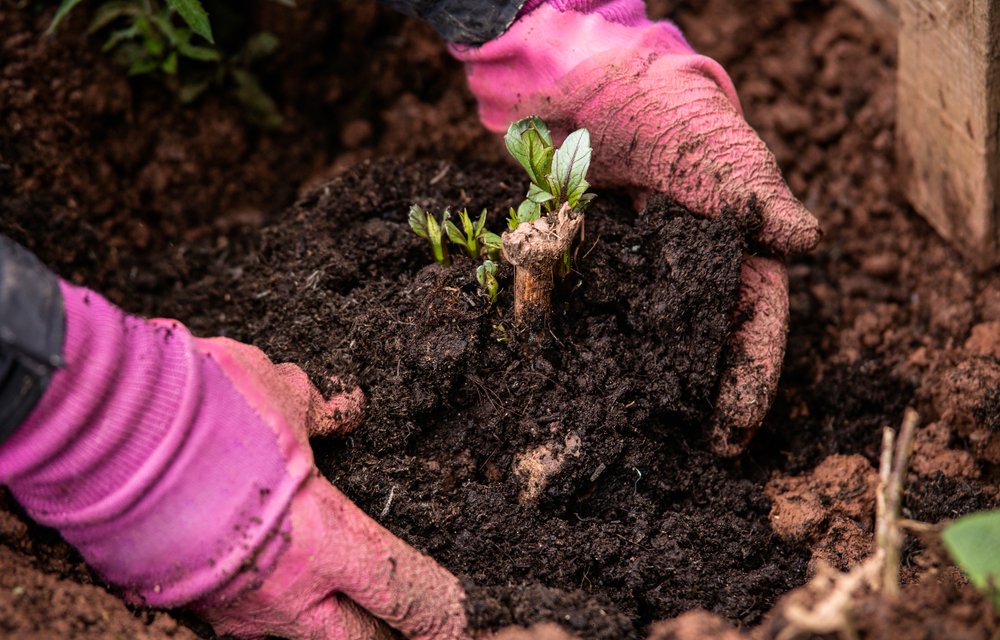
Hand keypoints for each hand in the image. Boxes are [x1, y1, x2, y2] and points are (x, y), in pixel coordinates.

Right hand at [0, 281, 466, 637]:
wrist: (100, 432)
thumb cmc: (201, 407)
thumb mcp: (278, 392)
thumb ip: (320, 410)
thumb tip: (347, 409)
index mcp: (324, 538)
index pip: (403, 591)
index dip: (441, 608)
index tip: (460, 614)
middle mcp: (286, 590)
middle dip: (387, 635)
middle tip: (404, 617)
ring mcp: (232, 609)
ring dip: (327, 624)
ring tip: (340, 596)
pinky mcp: (188, 608)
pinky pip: (248, 625)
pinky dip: (273, 610)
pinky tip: (276, 579)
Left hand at [452, 0, 819, 453]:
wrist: (588, 82)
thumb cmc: (667, 107)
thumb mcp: (712, 146)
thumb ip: (751, 192)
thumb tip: (806, 241)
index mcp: (733, 253)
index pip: (752, 325)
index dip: (746, 383)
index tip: (731, 438)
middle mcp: (683, 274)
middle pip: (695, 348)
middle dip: (688, 405)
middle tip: (672, 464)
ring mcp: (628, 276)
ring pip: (636, 342)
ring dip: (630, 389)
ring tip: (617, 440)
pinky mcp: (577, 268)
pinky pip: (574, 315)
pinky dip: (568, 347)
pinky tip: (557, 384)